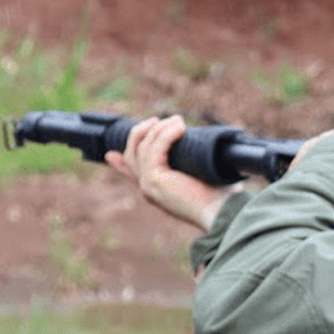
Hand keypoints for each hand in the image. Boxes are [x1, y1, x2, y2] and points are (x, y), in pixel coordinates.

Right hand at [104, 116, 240, 232]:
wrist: (224, 213)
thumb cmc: (222, 198)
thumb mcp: (205, 179)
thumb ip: (196, 167)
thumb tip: (205, 148)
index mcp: (158, 191)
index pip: (131, 174)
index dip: (119, 164)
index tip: (110, 154)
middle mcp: (149, 189)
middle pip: (131, 155)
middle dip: (141, 133)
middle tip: (158, 120)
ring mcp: (148, 184)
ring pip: (141, 147)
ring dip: (159, 129)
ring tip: (178, 120)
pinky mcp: (154, 180)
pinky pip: (155, 148)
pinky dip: (166, 134)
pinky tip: (180, 127)